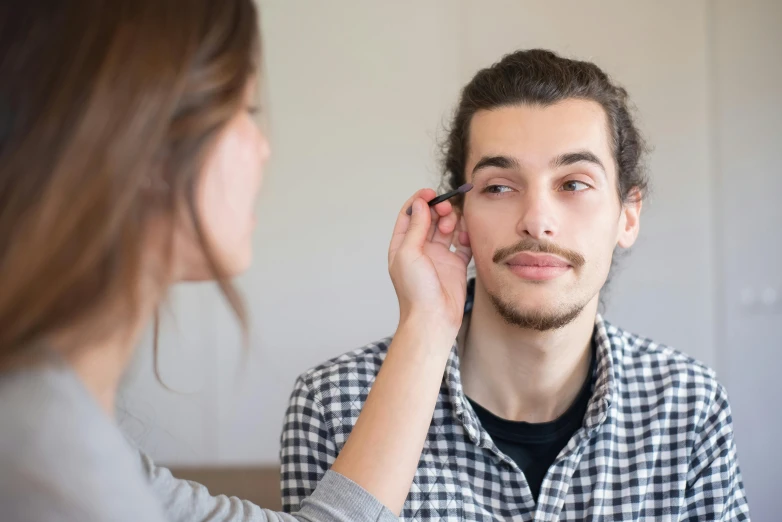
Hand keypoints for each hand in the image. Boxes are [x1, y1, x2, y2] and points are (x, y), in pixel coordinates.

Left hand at [388, 188, 471, 332]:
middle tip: (446, 210)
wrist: (433, 318)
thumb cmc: (415, 291)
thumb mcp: (409, 253)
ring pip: (447, 228)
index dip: (419, 201)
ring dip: (451, 221)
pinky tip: (465, 237)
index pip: (409, 215)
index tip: (430, 193)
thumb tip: (419, 203)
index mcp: (403, 246)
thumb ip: (415, 227)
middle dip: (439, 210)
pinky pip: (463, 244)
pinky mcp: (455, 265)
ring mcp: (438, 257)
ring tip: (452, 227)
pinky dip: (466, 236)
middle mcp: (420, 249)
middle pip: (430, 219)